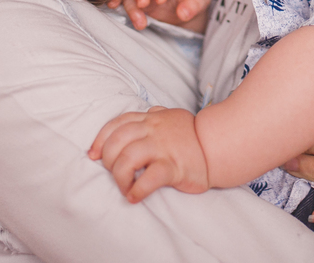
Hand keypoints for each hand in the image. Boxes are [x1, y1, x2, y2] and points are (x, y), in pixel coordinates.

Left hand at [88, 106, 210, 201]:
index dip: (100, 140)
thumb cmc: (193, 135)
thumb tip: (140, 115)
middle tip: (114, 173)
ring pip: (127, 159)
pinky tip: (135, 196)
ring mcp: (163, 148)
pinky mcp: (174, 166)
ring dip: (120, 177)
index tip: (93, 155)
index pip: (117, 124)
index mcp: (151, 119)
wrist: (220, 146)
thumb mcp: (171, 117)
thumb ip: (154, 115)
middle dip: (107, 160)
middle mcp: (154, 130)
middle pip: (116, 141)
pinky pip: (149, 178)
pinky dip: (137, 189)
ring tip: (126, 187)